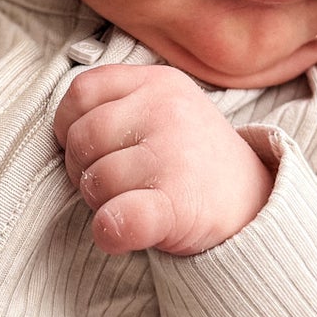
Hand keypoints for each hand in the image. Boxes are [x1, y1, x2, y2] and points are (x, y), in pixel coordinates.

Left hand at [53, 64, 272, 255]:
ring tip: (134, 202)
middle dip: (84, 170)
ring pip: (95, 181)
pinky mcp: (178, 203)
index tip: (92, 150)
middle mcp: (167, 110)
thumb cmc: (192, 160)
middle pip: (81, 138)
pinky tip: (119, 234)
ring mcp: (174, 155)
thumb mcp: (165, 109)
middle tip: (116, 185)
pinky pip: (118, 218)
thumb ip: (116, 107)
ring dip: (101, 203)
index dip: (70, 125)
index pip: (81, 92)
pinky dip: (109, 231)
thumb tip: (60, 132)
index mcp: (159, 82)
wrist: (256, 205)